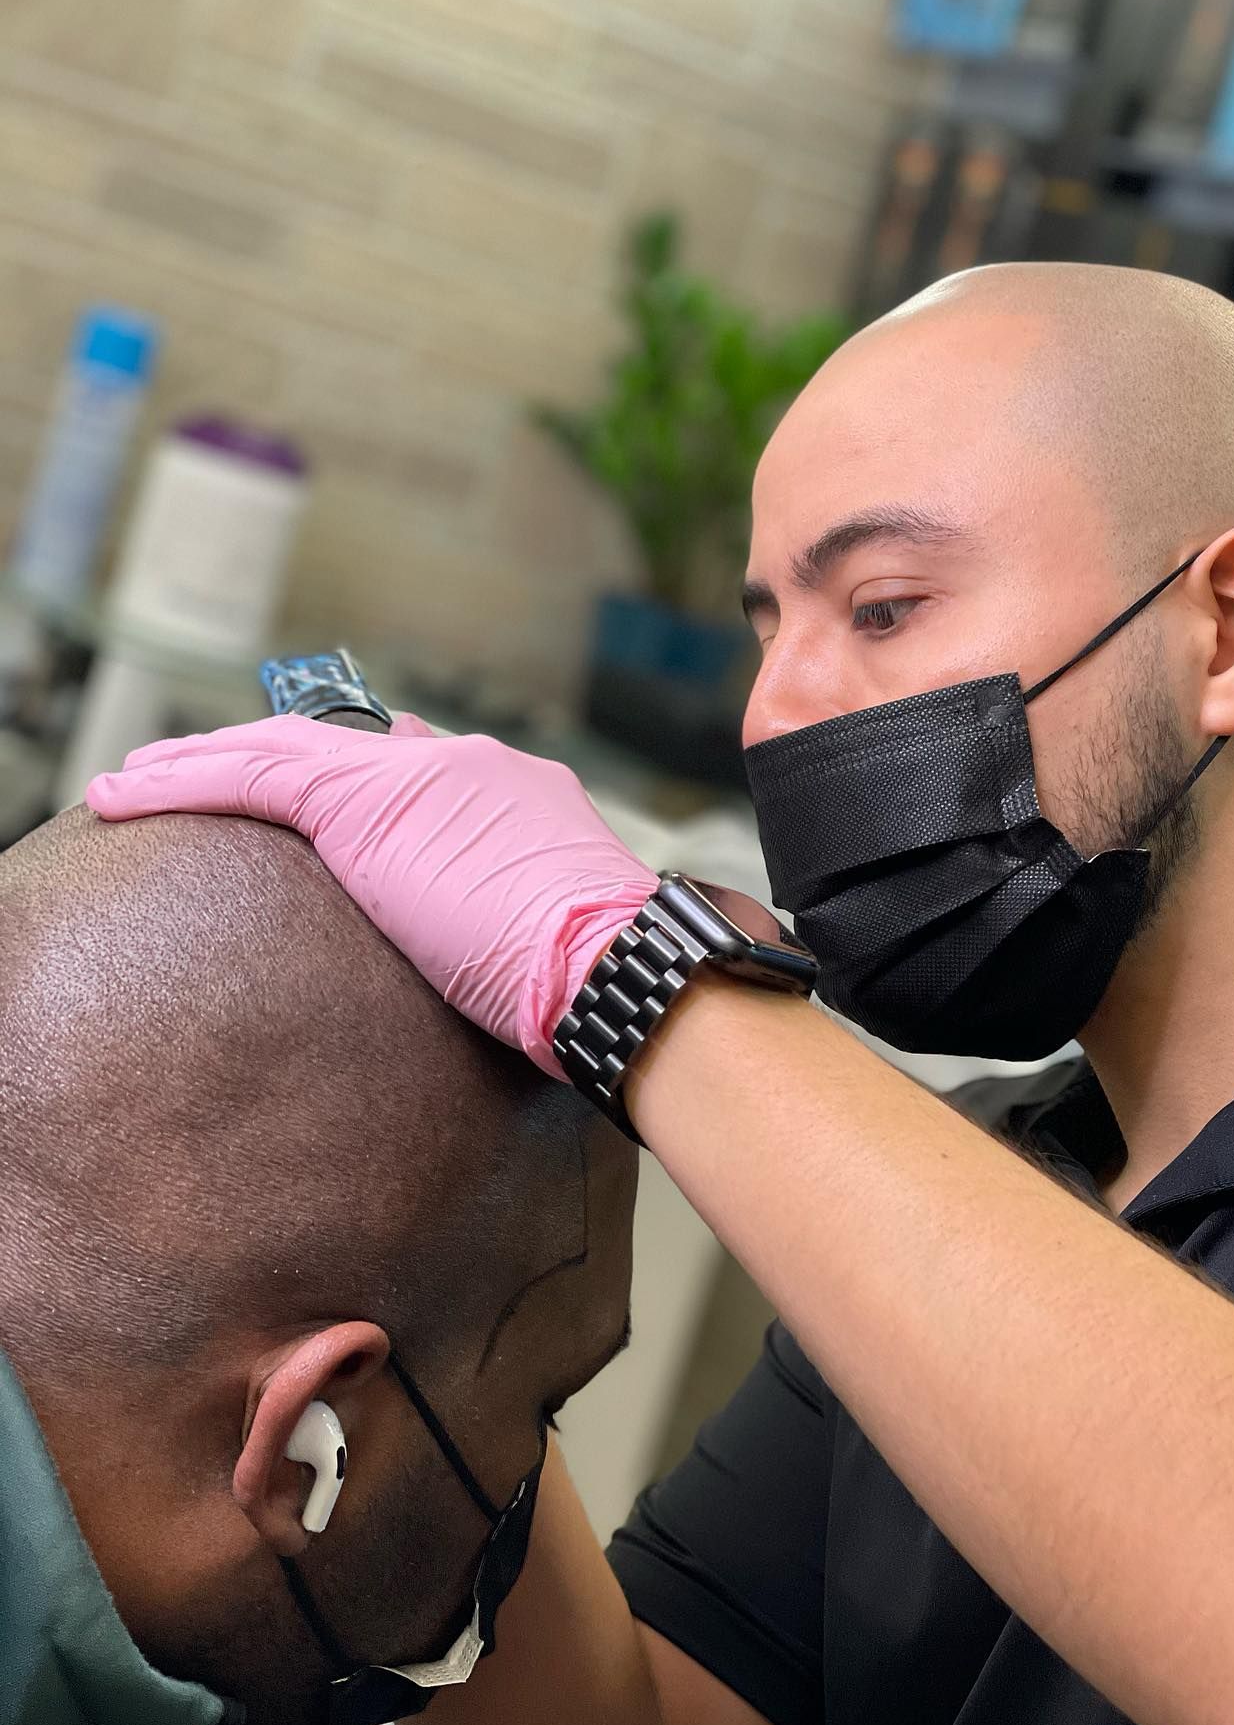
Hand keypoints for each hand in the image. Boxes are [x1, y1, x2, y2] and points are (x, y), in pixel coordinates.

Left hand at [86, 714, 658, 1076]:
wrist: (615, 965)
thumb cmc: (598, 981)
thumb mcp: (551, 933)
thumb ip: (508, 915)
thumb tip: (473, 936)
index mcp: (515, 793)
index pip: (416, 762)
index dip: (356, 769)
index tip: (315, 781)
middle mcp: (468, 766)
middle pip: (344, 743)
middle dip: (269, 754)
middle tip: (205, 766)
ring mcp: (422, 775)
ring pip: (286, 748)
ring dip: (203, 761)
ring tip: (137, 781)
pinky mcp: (369, 801)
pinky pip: (256, 773)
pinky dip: (184, 778)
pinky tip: (127, 792)